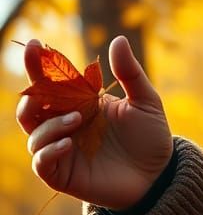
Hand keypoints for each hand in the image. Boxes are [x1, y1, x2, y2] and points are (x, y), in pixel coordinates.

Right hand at [17, 36, 173, 209]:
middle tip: (44, 86)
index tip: (35, 45)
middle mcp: (64, 125)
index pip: (50, 82)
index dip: (38, 64)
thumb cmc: (150, 138)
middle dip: (32, 94)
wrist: (159, 175)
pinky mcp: (62, 175)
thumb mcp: (145, 102)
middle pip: (31, 106)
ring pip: (33, 133)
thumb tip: (118, 39)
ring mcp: (61, 150)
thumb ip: (130, 73)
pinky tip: (68, 144)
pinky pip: (41, 162)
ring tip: (77, 119)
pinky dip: (49, 151)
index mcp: (80, 104)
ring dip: (50, 124)